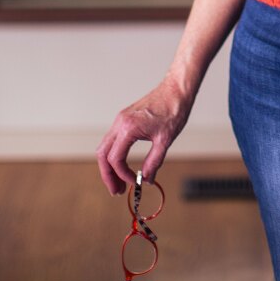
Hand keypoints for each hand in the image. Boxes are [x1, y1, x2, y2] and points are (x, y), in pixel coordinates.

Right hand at [96, 78, 192, 194]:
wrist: (177, 89)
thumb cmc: (173, 110)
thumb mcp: (165, 140)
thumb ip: (154, 162)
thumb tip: (147, 180)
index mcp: (128, 128)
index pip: (116, 159)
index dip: (123, 175)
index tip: (135, 182)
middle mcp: (119, 123)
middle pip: (103, 154)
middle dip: (108, 175)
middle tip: (116, 191)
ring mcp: (120, 119)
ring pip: (105, 147)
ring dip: (109, 166)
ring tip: (119, 181)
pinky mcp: (124, 118)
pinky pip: (112, 140)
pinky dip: (114, 154)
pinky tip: (123, 164)